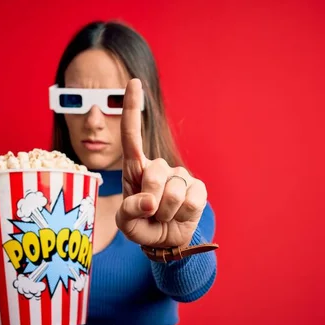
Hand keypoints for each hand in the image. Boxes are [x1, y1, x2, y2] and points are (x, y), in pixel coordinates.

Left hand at [116, 79, 207, 248]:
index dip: (132, 108)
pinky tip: (181, 215)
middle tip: (152, 214)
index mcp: (136, 169)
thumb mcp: (126, 224)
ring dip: (167, 213)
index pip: (132, 136)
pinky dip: (183, 215)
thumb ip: (129, 212)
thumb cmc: (142, 226)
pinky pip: (192, 201)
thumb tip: (150, 201)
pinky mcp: (198, 188)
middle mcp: (159, 167)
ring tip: (165, 217)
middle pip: (154, 174)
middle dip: (151, 201)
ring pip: (174, 192)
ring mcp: (180, 176)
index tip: (133, 82)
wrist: (167, 242)